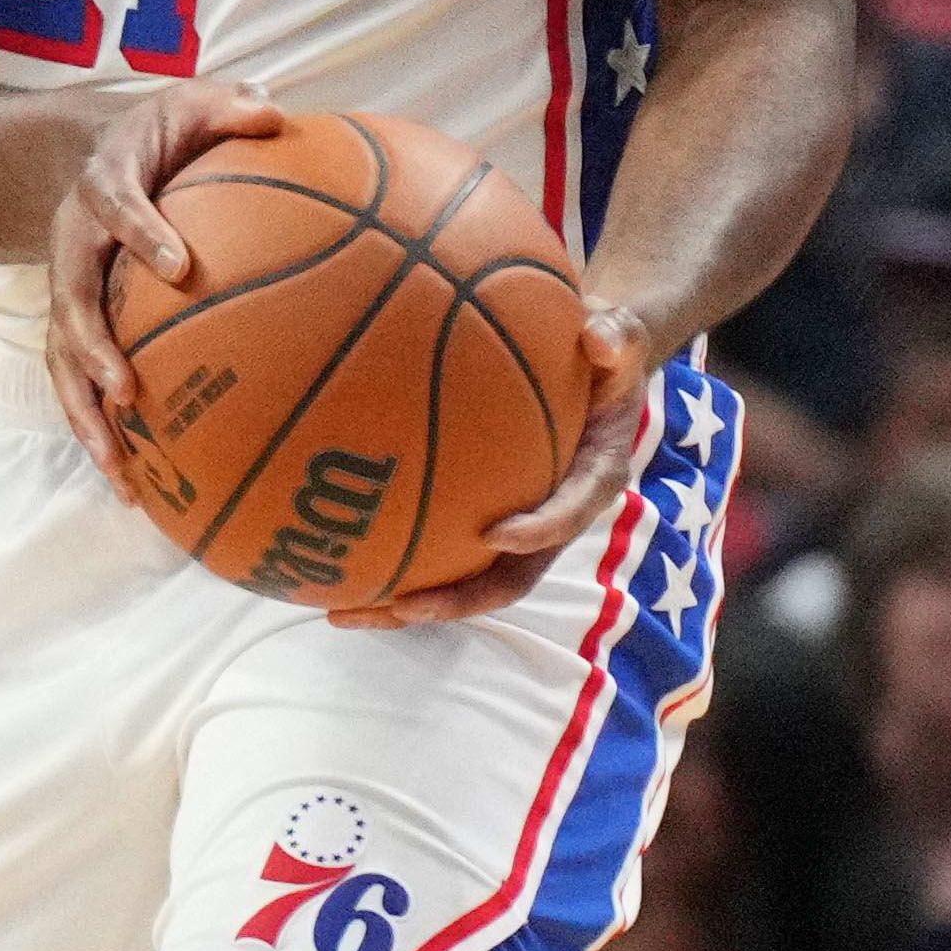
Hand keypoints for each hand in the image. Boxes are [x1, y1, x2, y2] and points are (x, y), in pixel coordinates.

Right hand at [43, 76, 288, 481]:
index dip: (142, 233)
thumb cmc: (161, 134)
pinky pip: (79, 387)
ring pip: (63, 362)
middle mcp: (73, 246)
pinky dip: (100, 434)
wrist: (96, 157)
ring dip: (86, 416)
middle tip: (128, 390)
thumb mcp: (192, 102)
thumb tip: (275, 115)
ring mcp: (68, 295)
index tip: (179, 265)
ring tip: (121, 472)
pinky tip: (136, 487)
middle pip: (70, 302)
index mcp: (101, 186)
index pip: (115, 206)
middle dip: (93, 350)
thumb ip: (230, 105)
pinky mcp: (75, 332)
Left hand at [330, 302, 663, 630]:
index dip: (541, 530)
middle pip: (509, 577)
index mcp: (594, 476)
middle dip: (457, 600)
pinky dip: (390, 564)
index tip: (498, 534)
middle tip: (404, 609)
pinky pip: (437, 550)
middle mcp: (554, 517)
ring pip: (465, 580)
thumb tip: (598, 337)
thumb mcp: (620, 336)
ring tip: (342, 614)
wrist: (595, 367)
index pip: (572, 510)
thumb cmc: (602, 352)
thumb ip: (615, 336)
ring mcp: (515, 526)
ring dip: (407, 604)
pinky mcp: (480, 519)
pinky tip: (329, 566)